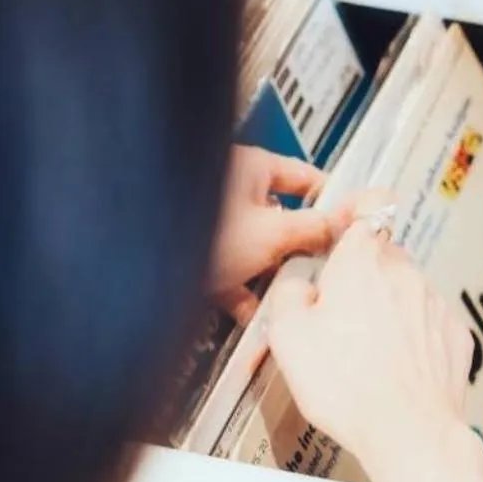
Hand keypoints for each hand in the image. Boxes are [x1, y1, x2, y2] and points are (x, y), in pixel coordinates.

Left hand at [210, 145, 351, 322]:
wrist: (134, 266)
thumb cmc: (195, 231)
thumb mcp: (273, 233)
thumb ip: (314, 228)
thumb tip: (342, 223)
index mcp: (252, 168)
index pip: (304, 176)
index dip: (330, 199)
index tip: (348, 221)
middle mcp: (230, 189)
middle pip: (280, 217)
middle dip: (298, 249)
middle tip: (318, 268)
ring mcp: (211, 222)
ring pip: (255, 247)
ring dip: (270, 275)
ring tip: (284, 297)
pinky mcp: (194, 252)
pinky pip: (228, 269)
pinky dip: (241, 291)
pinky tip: (252, 313)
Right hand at [262, 216, 477, 481]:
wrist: (409, 431)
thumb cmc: (350, 387)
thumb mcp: (288, 338)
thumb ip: (290, 297)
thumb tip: (300, 288)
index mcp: (362, 263)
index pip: (369, 206)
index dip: (356, 208)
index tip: (344, 221)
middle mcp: (406, 275)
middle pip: (384, 256)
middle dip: (363, 276)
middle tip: (339, 314)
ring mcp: (435, 305)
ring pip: (407, 291)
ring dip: (388, 310)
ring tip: (366, 352)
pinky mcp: (456, 336)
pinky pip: (429, 323)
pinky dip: (413, 337)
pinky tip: (394, 366)